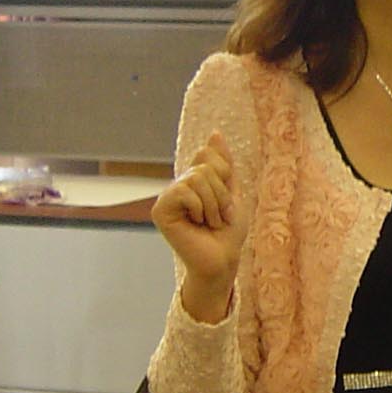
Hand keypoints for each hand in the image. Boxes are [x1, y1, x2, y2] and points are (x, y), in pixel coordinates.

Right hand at [152, 132, 247, 308]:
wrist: (223, 258)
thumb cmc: (228, 231)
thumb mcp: (231, 191)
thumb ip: (222, 164)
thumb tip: (214, 133)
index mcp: (193, 181)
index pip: (207, 155)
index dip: (224, 175)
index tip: (226, 200)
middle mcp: (178, 186)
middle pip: (204, 167)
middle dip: (221, 193)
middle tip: (219, 215)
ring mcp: (167, 198)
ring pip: (196, 177)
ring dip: (214, 203)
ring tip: (210, 222)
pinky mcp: (160, 210)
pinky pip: (185, 191)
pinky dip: (200, 208)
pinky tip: (197, 224)